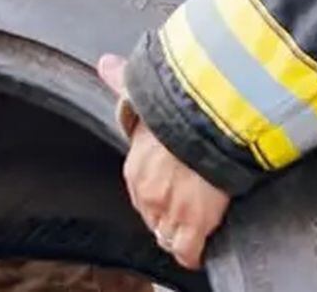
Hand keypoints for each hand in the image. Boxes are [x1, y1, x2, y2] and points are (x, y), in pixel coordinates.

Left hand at [99, 53, 230, 270]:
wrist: (209, 119)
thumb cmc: (180, 103)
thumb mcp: (146, 91)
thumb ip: (125, 82)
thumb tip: (107, 64)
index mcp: (135, 165)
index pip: (139, 188)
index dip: (155, 188)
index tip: (166, 185)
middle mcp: (147, 192)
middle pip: (150, 214)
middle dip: (164, 212)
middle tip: (181, 205)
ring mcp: (169, 210)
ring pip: (166, 234)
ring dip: (176, 232)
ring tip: (189, 228)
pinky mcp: (194, 224)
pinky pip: (187, 251)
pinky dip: (192, 252)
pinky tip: (197, 248)